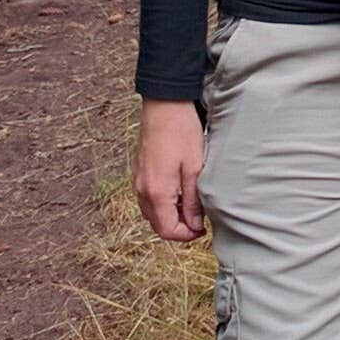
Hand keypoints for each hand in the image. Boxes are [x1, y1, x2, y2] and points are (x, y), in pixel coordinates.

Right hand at [133, 102, 206, 240]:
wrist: (164, 104)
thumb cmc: (182, 132)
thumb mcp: (194, 168)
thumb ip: (193, 200)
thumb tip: (194, 225)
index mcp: (156, 192)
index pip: (167, 230)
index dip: (186, 235)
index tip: (202, 228)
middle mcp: (142, 190)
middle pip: (157, 224)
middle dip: (178, 227)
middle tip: (198, 218)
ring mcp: (138, 180)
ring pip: (151, 212)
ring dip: (170, 215)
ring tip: (191, 204)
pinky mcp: (139, 171)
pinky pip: (148, 198)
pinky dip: (162, 203)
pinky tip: (179, 190)